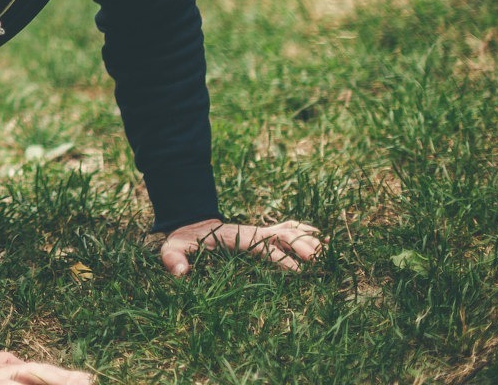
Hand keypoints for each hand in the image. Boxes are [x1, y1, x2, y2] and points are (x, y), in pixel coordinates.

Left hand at [159, 218, 323, 275]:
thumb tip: (180, 273)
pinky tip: (320, 238)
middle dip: (299, 244)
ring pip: (287, 230)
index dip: (279, 257)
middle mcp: (251, 231)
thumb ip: (173, 258)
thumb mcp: (172, 247)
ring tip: (325, 252)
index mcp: (235, 237)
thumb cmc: (183, 239)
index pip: (262, 245)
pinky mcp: (262, 234)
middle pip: (281, 234)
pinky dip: (303, 231)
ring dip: (305, 239)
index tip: (296, 270)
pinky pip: (285, 229)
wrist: (190, 224)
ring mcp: (258, 231)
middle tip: (317, 259)